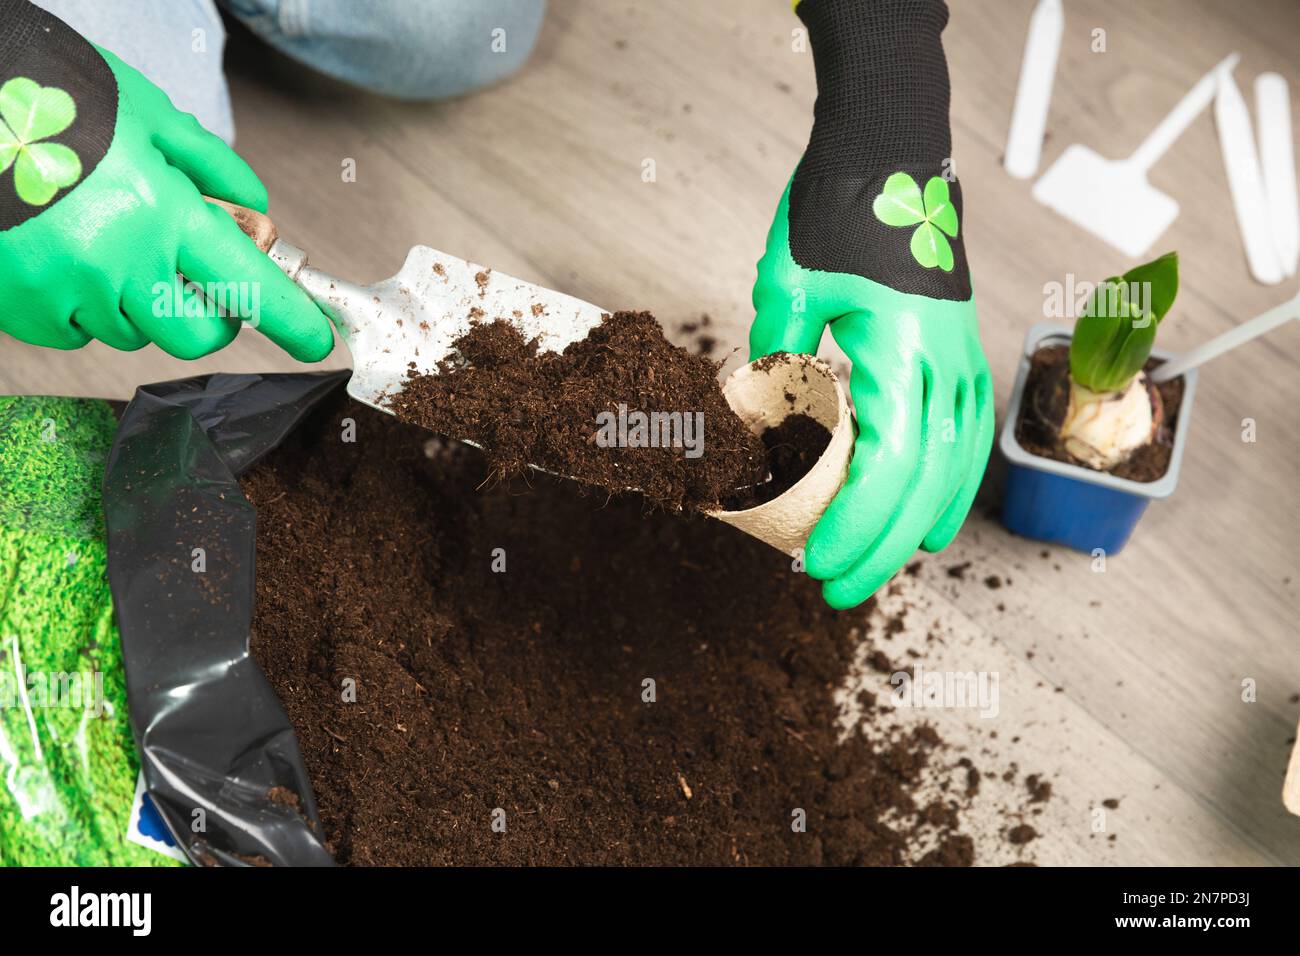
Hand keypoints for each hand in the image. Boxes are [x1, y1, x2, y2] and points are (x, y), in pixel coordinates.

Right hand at [0, 29, 331, 359]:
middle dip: (208, 314)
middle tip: (196, 276)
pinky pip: (75, 333)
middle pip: (195, 335)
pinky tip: (66, 255)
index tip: (316, 341)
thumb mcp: (150, 116)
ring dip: (138, 301)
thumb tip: (256, 213)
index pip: (249, 286)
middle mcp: (116, 264)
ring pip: (132, 332)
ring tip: (107, 238)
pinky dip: (83, 306)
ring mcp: (64, 292)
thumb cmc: (57, 98)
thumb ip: (214, 170)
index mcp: (160, 213)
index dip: (291, 320)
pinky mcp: (21, 308)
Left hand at [750, 176, 992, 608]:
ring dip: (915, 528)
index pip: (889, 468)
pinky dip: (948, 488)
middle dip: (880, 547)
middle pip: (925, 486)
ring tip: (877, 568)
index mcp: (907, 354)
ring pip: (955, 472)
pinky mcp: (963, 355)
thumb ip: (774, 354)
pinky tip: (929, 520)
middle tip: (834, 591)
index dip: (856, 527)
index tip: (812, 564)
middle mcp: (949, 367)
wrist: (893, 149)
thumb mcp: (788, 280)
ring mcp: (965, 360)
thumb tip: (758, 415)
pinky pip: (966, 440)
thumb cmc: (841, 207)